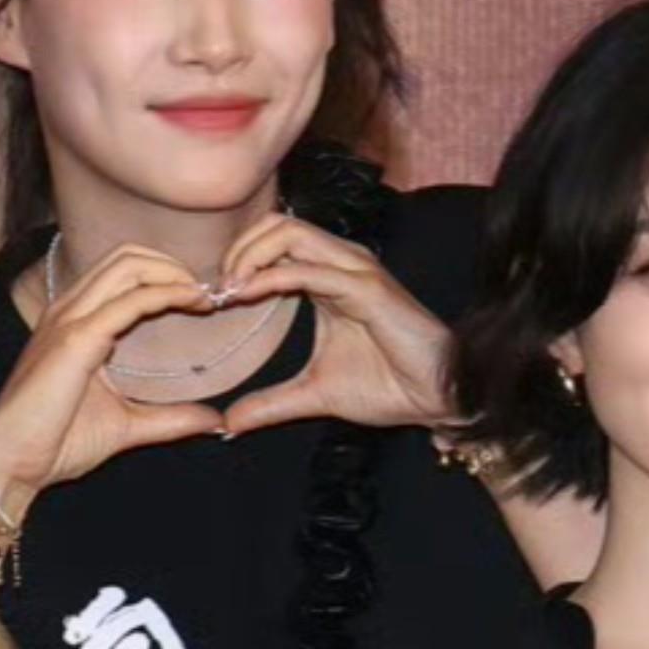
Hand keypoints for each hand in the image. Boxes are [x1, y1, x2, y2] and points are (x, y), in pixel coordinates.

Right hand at [0, 246, 224, 519]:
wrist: (11, 464)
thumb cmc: (56, 443)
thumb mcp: (127, 426)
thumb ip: (170, 419)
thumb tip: (214, 421)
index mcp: (75, 322)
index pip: (122, 271)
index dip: (166, 275)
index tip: (202, 300)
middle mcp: (69, 310)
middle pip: (127, 256)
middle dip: (173, 265)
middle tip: (207, 295)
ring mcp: (69, 320)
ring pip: (127, 265)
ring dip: (173, 273)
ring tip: (203, 297)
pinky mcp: (76, 339)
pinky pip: (129, 301)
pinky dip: (166, 294)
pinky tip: (191, 304)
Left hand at [218, 214, 455, 435]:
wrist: (434, 400)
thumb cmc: (388, 386)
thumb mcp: (314, 395)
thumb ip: (271, 403)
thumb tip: (229, 422)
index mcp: (328, 278)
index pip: (275, 243)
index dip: (238, 262)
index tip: (213, 301)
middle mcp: (341, 264)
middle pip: (277, 225)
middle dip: (238, 249)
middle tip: (216, 290)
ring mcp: (355, 272)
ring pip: (290, 232)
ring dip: (249, 256)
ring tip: (228, 290)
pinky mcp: (367, 288)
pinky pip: (310, 269)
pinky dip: (272, 276)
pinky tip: (247, 294)